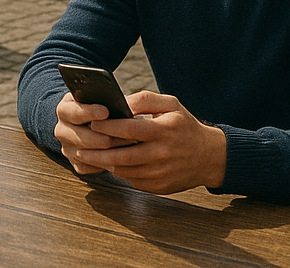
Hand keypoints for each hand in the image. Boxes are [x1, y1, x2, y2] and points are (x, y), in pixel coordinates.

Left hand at [54, 90, 226, 192]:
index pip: (129, 129)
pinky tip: (109, 165)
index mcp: (163, 131)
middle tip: (80, 147)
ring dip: (104, 165)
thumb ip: (144, 100)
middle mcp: (162, 154)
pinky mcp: (160, 188)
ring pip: (125, 171)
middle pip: (122, 156)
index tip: (92, 124)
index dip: (108, 127)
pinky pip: (133, 181)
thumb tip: (119, 102)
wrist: (209, 156)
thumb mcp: (170, 104)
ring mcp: (161, 174)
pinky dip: (119, 173)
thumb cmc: (184, 125)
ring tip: (88, 156)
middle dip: (97, 152)